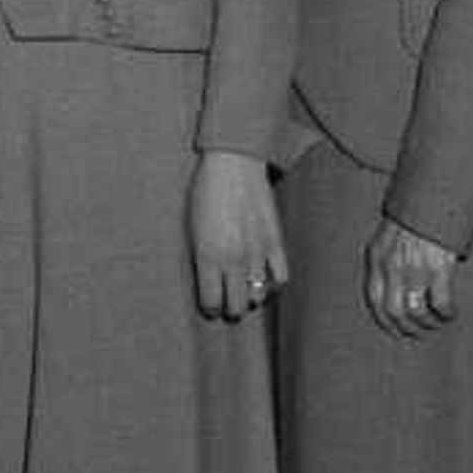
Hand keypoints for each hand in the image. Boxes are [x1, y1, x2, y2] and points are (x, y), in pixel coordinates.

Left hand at [188, 150, 284, 320]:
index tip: (211, 307)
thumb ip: (200, 258)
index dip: (211, 309)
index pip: (211, 302)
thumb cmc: (206, 191)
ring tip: (246, 293)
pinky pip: (281, 278)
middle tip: (228, 303)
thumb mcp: (191, 226)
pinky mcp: (275, 242)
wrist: (233, 163)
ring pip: (258, 297)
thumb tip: (207, 282)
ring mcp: (257, 252)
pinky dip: (274, 285)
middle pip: (236, 305)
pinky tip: (266, 281)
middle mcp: (232, 259)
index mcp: (206, 255)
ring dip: (251, 299)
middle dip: (230, 308)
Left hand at [362, 216, 461, 340]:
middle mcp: (393, 265)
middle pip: (394, 311)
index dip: (384, 320)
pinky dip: (446, 314)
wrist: (435, 195)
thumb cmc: (414, 215)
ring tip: (435, 323)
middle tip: (418, 332)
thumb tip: (391, 288)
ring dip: (427, 323)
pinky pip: (441, 303)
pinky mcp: (439, 268)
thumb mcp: (388, 234)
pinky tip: (450, 313)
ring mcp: (415, 267)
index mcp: (377, 256)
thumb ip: (386, 259)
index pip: (374, 299)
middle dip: (407, 327)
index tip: (394, 330)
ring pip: (417, 311)